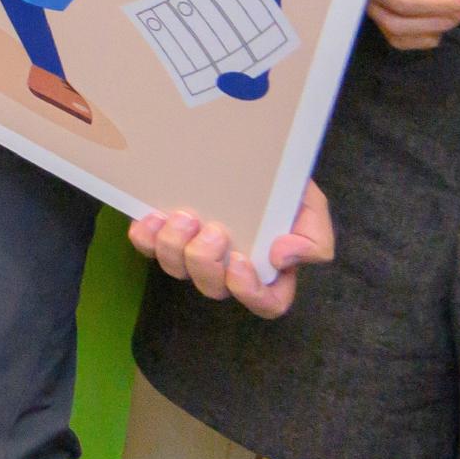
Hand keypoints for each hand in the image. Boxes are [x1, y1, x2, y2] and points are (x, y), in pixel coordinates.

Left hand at [126, 184, 332, 317]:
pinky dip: (146, 237)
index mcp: (268, 270)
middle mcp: (227, 268)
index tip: (240, 260)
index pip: (265, 304)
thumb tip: (280, 260)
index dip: (250, 292)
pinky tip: (154, 216)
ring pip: (177, 269)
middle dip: (207, 261)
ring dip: (175, 247)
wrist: (248, 154)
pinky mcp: (165, 234)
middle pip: (212, 288)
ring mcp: (193, 253)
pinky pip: (147, 247)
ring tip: (184, 216)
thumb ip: (313, 240)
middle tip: (213, 229)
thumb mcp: (311, 209)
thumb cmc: (282, 187)